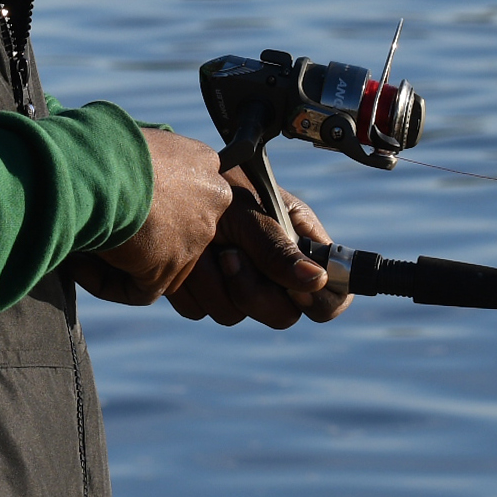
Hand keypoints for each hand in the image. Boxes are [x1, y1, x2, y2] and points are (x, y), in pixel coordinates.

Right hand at [82, 128, 230, 303]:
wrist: (101, 167)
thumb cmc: (106, 143)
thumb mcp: (134, 137)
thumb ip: (143, 157)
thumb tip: (119, 164)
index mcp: (204, 162)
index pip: (187, 188)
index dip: (153, 198)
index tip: (118, 194)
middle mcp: (211, 200)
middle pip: (178, 226)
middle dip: (141, 231)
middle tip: (102, 223)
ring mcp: (195, 239)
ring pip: (159, 261)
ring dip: (120, 260)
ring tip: (79, 245)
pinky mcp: (168, 270)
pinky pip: (138, 290)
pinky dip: (105, 282)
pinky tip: (76, 264)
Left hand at [165, 173, 351, 328]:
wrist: (161, 183)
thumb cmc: (212, 182)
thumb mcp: (247, 210)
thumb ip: (278, 247)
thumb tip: (317, 279)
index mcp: (299, 241)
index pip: (335, 291)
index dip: (322, 300)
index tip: (295, 291)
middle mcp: (272, 267)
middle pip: (281, 313)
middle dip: (251, 290)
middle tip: (229, 255)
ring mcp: (237, 281)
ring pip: (234, 314)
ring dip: (213, 283)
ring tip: (204, 246)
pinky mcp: (203, 287)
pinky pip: (200, 309)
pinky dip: (188, 285)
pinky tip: (183, 256)